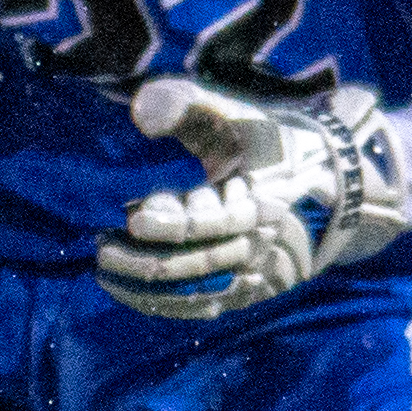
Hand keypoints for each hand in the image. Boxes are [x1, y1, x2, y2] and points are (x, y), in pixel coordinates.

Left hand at [96, 77, 400, 318]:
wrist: (309, 174)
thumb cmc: (258, 140)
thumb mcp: (231, 113)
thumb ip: (187, 103)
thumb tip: (143, 113)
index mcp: (260, 200)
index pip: (213, 221)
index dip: (172, 222)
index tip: (133, 217)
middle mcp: (259, 239)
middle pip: (202, 261)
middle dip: (148, 259)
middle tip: (102, 249)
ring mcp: (254, 267)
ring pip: (200, 290)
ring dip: (148, 287)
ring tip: (104, 271)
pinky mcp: (245, 286)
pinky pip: (204, 306)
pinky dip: (164, 304)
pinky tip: (124, 292)